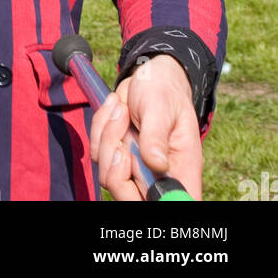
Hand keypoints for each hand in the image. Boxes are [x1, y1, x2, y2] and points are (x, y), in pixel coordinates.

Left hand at [89, 55, 201, 200]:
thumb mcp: (161, 106)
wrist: (147, 75)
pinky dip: (99, 130)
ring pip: (109, 176)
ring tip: (121, 110)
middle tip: (121, 144)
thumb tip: (156, 162)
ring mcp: (136, 168)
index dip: (158, 202)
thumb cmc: (163, 89)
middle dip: (118, 174)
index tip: (141, 174)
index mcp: (181, 170)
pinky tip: (114, 108)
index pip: (174, 203)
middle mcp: (158, 175)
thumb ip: (156, 135)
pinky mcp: (117, 155)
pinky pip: (97, 154)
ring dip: (107, 139)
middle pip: (132, 200)